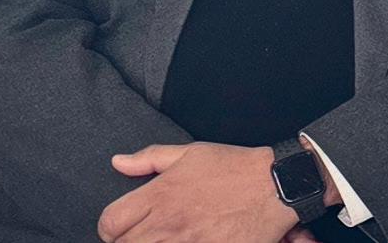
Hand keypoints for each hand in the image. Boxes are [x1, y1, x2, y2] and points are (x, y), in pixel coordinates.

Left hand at [97, 142, 299, 242]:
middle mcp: (168, 221)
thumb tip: (119, 162)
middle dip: (128, 242)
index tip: (122, 229)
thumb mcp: (190, 152)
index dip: (111, 228)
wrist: (276, 185)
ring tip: (165, 239)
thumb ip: (149, 158)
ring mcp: (187, 242)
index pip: (110, 222)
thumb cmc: (236, 167)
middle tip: (144, 236)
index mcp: (160, 194)